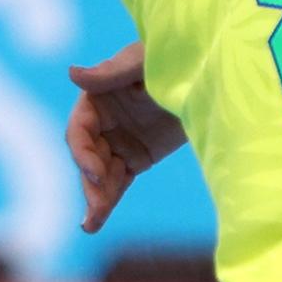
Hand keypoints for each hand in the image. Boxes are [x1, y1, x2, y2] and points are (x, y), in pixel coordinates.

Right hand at [65, 43, 188, 233]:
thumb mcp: (144, 62)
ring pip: (101, 175)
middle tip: (95, 210)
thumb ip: (110, 72)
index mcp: (97, 98)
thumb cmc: (176, 56)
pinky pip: (119, 182)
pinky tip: (96, 222)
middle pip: (87, 158)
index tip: (98, 172)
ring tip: (91, 225)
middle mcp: (102, 122)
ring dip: (96, 198)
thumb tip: (71, 74)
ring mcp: (118, 142)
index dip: (83, 153)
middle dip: (90, 183)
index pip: (79, 130)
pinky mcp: (136, 158)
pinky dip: (110, 200)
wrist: (209, 75)